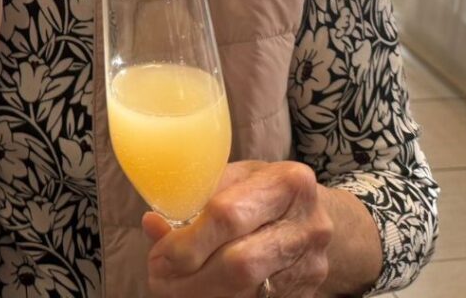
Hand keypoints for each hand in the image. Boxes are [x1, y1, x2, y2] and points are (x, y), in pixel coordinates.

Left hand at [143, 161, 331, 297]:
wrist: (314, 215)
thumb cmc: (262, 189)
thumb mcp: (234, 178)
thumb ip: (193, 199)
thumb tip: (151, 224)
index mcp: (287, 182)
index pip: (228, 216)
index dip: (189, 242)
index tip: (161, 253)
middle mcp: (306, 225)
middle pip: (240, 264)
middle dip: (191, 278)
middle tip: (158, 278)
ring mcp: (310, 265)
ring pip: (247, 293)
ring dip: (201, 296)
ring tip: (172, 289)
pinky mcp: (306, 293)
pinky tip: (198, 294)